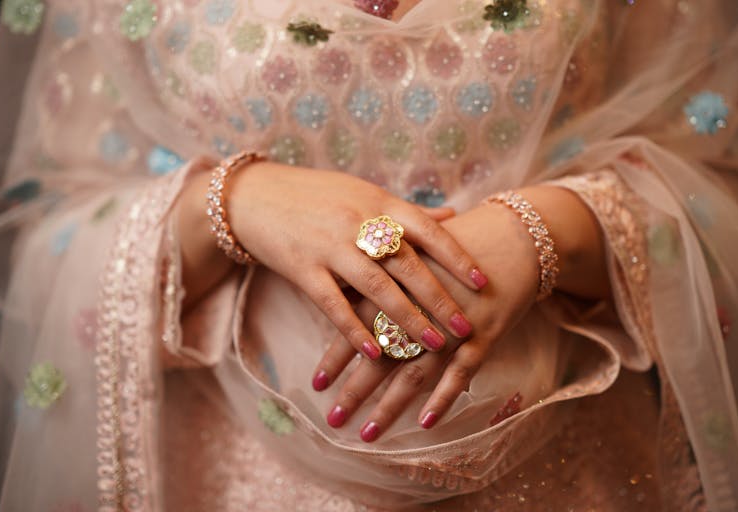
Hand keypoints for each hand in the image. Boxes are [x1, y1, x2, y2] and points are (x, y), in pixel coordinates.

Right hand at [176, 160, 488, 360]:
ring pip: (375, 285)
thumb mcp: (364, 193)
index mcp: (377, 203)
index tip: (482, 281)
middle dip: (439, 297)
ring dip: (407, 317)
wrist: (256, 196)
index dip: (456, 256)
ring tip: (433, 344)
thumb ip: (406, 210)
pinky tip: (376, 352)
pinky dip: (355, 330)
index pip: (426, 229)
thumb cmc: (317, 195)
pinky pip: (332, 303)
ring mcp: (329, 245)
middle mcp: (357, 222)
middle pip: (407, 263)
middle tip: (466, 326)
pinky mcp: (302, 267)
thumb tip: (452, 215)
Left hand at [312, 186, 609, 439]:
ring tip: (367, 435)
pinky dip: (443, 399)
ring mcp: (454, 323)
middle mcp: (421, 305)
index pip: (359, 324)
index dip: (336, 355)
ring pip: (415, 372)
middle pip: (382, 354)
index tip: (315, 384)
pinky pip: (461, 374)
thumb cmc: (458, 242)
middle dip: (355, 390)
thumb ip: (381, 270)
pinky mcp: (485, 334)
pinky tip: (424, 424)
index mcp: (398, 279)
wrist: (516, 235)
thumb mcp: (415, 247)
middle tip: (332, 420)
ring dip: (389, 406)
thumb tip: (342, 289)